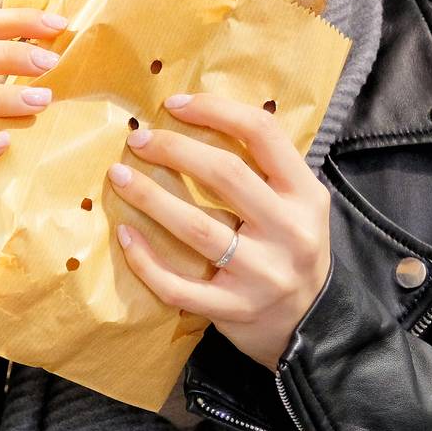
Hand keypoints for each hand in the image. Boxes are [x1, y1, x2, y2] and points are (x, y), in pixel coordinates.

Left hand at [107, 92, 330, 369]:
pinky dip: (146, 259)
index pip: (263, 134)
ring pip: (196, 227)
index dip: (216, 110)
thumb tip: (197, 115)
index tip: (174, 104)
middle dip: (173, 149)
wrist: (312, 326)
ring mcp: (262, 275)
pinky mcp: (234, 310)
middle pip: (224, 175)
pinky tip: (125, 235)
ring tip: (119, 176)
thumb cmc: (290, 248)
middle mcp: (290, 232)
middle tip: (137, 139)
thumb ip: (263, 168)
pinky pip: (178, 285)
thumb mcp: (297, 204)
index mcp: (306, 195)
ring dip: (150, 197)